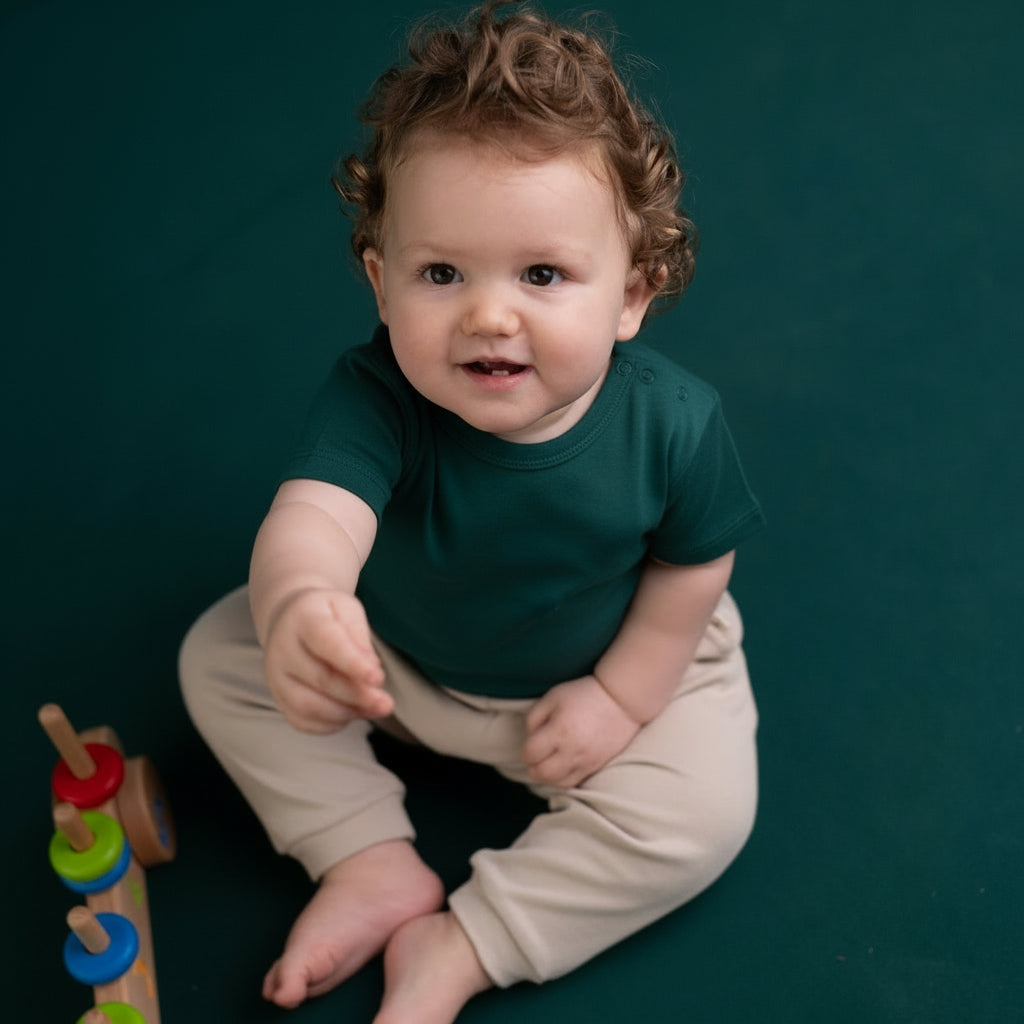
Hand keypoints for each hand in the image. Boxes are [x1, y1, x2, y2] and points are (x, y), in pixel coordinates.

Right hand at [263, 589, 392, 733]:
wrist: (291, 620)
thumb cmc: (326, 615)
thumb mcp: (347, 610)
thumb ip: (359, 638)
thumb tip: (370, 669)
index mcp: (303, 618)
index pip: (326, 642)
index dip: (353, 663)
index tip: (378, 678)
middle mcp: (282, 649)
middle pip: (321, 678)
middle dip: (358, 695)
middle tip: (386, 703)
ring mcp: (276, 677)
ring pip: (309, 706)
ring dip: (346, 712)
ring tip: (373, 708)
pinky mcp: (279, 699)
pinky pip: (303, 721)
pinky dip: (331, 724)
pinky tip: (351, 713)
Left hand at [522, 676, 641, 787]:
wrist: (621, 701)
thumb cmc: (584, 695)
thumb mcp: (553, 697)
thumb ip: (534, 717)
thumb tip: (530, 738)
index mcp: (559, 730)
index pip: (530, 753)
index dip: (525, 751)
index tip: (530, 744)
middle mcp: (572, 750)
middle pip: (541, 774)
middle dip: (533, 767)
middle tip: (535, 757)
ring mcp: (586, 762)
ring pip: (557, 783)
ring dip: (547, 776)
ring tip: (547, 762)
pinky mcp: (596, 767)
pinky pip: (574, 783)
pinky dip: (563, 779)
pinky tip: (561, 767)